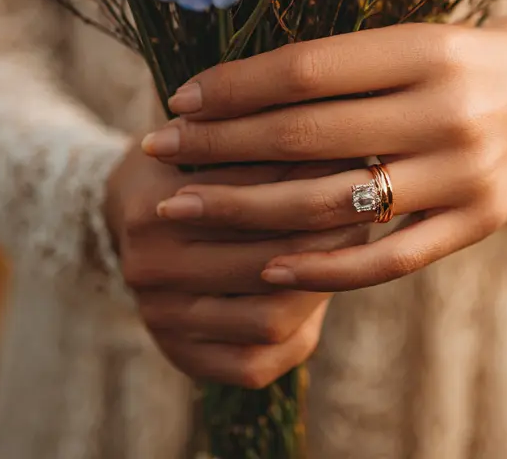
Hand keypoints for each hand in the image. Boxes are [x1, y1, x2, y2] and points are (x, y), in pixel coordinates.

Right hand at [104, 145, 366, 387]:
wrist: (137, 216)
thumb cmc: (198, 166)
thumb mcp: (220, 144)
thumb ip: (269, 146)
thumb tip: (353, 150)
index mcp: (151, 209)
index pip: (253, 200)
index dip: (316, 183)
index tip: (359, 162)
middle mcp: (148, 268)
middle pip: (268, 262)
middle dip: (330, 236)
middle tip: (369, 211)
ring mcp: (160, 318)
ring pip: (270, 318)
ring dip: (322, 286)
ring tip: (353, 253)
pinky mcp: (181, 357)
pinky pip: (256, 362)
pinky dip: (297, 333)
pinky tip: (317, 299)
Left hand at [142, 8, 506, 292]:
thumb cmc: (466, 59)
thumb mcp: (415, 39)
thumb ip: (341, 65)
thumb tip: (228, 89)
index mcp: (426, 49)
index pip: (305, 70)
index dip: (233, 87)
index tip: (178, 99)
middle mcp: (447, 110)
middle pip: (306, 137)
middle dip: (219, 147)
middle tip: (159, 153)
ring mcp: (465, 174)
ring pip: (333, 204)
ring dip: (246, 210)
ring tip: (188, 208)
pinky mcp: (477, 224)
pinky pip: (387, 258)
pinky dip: (322, 269)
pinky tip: (267, 267)